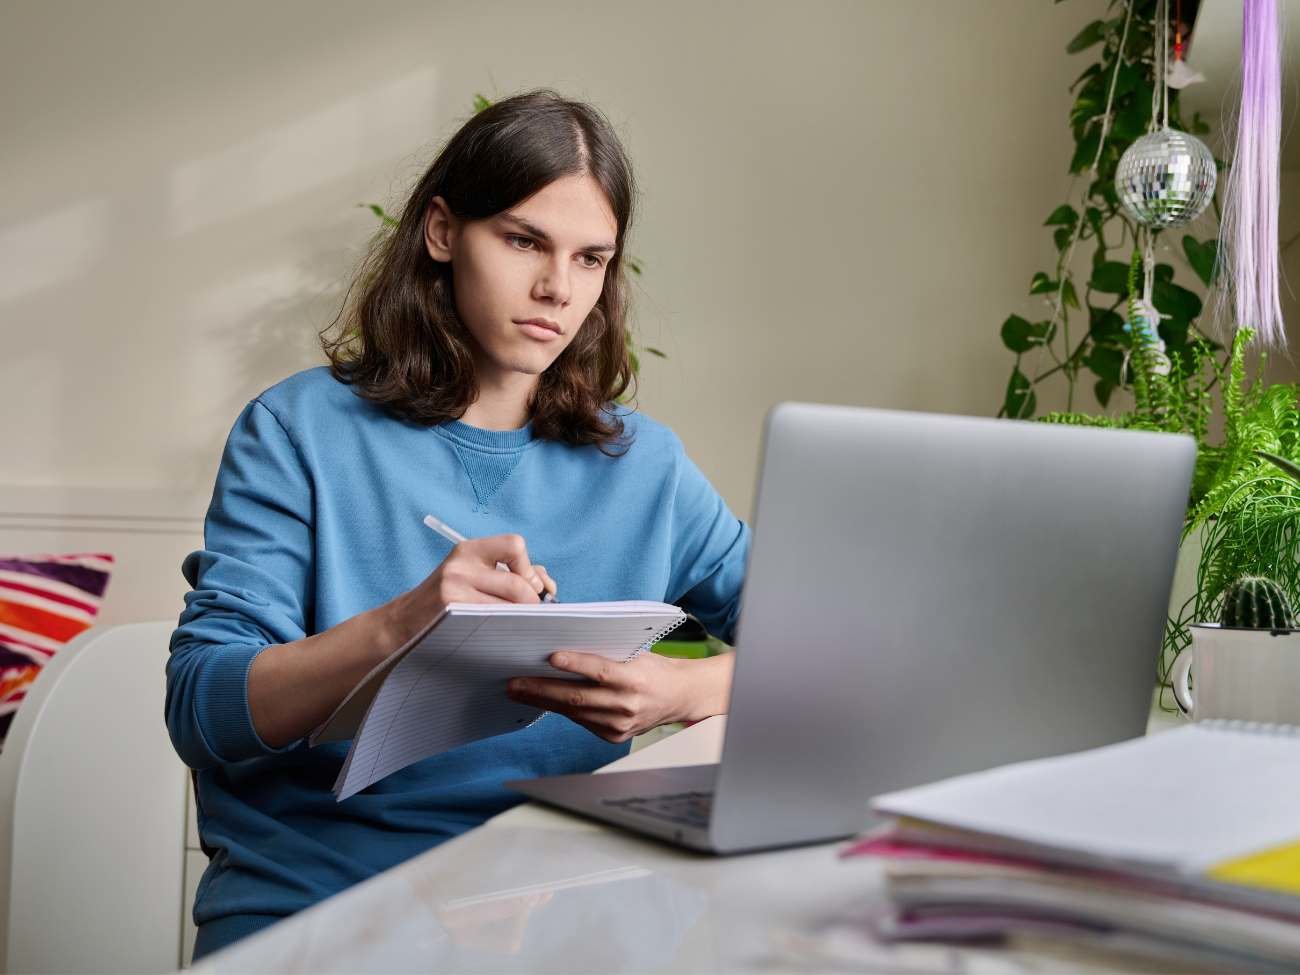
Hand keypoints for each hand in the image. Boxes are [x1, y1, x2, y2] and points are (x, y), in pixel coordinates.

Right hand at [379, 534, 555, 649]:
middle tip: (532, 613)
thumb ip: (511, 573)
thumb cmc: (449, 598)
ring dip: (522, 616)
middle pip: (517, 582)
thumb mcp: (473, 575)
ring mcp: (453, 589)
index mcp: (469, 550)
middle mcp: (461, 564)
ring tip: (520, 622)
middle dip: (532, 601)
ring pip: (507, 604)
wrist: (405, 621)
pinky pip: (492, 621)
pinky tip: (504, 632)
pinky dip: (506, 627)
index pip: (514, 545)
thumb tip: (547, 585)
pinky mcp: (450, 612)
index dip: (529, 566)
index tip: (530, 584)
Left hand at [505, 651, 733, 743]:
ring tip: (519, 691)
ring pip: (574, 712)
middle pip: (577, 698)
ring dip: (543, 701)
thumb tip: (563, 649)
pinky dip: (561, 710)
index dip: (575, 664)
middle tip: (514, 682)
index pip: (601, 671)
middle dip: (541, 689)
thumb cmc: (654, 669)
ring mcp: (619, 725)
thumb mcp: (635, 653)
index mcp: (635, 680)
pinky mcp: (613, 737)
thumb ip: (606, 654)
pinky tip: (543, 701)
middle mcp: (627, 706)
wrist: (679, 697)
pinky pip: (581, 721)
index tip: (550, 657)